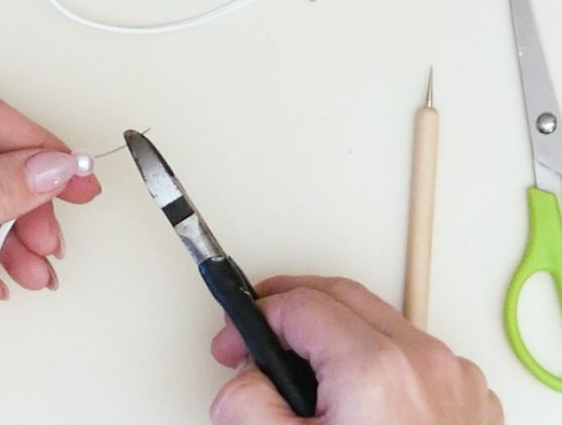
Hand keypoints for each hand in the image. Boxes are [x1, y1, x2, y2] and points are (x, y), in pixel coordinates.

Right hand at [210, 276, 501, 424]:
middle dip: (288, 305)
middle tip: (254, 333)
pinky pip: (413, 355)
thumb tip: (241, 384)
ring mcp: (453, 378)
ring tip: (302, 375)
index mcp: (374, 368)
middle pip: (339, 295)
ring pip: (379, 322)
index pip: (296, 304)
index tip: (231, 342)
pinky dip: (376, 358)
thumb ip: (247, 404)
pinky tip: (351, 396)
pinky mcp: (468, 399)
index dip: (251, 317)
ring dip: (332, 332)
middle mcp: (422, 361)